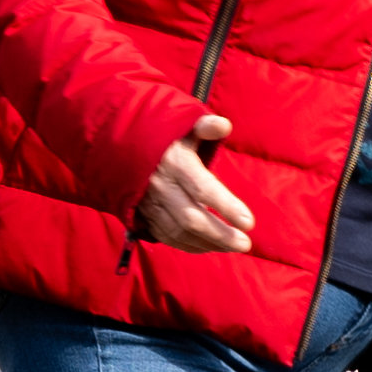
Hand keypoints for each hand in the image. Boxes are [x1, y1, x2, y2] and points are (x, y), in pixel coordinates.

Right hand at [136, 116, 255, 252]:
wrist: (124, 149)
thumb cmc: (165, 138)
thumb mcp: (184, 126)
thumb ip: (206, 126)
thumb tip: (224, 125)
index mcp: (175, 163)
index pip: (203, 188)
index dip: (226, 206)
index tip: (248, 222)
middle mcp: (161, 187)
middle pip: (191, 218)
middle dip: (220, 234)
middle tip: (245, 244)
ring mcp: (151, 205)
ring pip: (180, 232)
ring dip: (208, 243)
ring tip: (234, 247)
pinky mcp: (144, 217)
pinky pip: (168, 237)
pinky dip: (190, 246)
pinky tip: (210, 246)